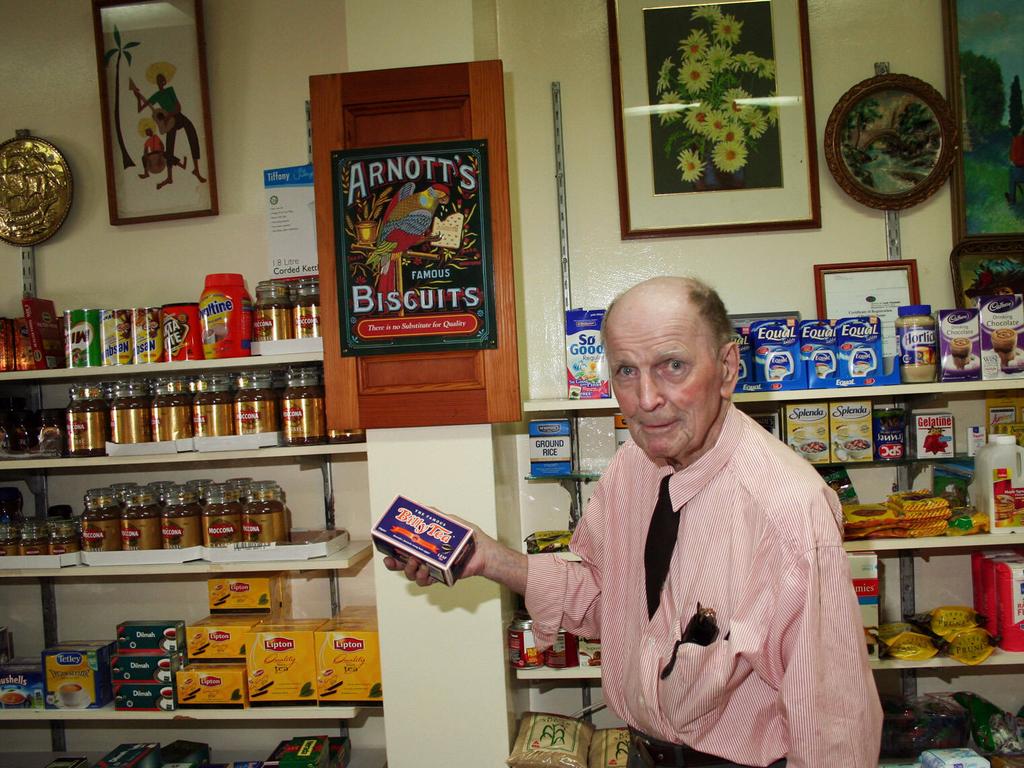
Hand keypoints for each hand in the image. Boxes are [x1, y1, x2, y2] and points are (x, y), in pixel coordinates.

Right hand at [381, 514, 526, 593]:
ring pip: (413, 574)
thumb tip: (423, 507)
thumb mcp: (452, 522)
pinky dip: (423, 578)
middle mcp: (427, 558)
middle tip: (396, 559)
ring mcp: (434, 569)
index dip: (392, 553)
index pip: (404, 551)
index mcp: (426, 546)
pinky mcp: (442, 577)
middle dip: (396, 564)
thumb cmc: (470, 537)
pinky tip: (425, 572)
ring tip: (416, 562)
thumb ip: (437, 516)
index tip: (386, 552)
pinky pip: (427, 581)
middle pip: (404, 565)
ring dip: (410, 570)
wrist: (485, 552)